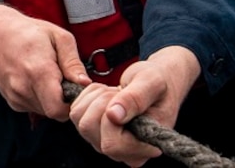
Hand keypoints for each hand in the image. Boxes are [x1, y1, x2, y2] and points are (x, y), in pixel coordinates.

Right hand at [0, 4, 90, 120]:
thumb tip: (85, 84)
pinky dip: (40, 100)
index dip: (72, 105)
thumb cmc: (29, 32)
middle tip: (63, 81)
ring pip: (44, 112)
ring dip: (51, 100)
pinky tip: (36, 81)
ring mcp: (15, 96)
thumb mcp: (59, 37)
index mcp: (39, 71)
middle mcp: (23, 87)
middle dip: (63, 102)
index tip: (75, 91)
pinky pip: (33, 108)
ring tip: (48, 77)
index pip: (58, 110)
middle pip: (53, 113)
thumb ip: (73, 63)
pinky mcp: (11, 100)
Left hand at [69, 46, 199, 166]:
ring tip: (116, 94)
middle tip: (119, 93)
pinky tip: (107, 94)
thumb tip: (114, 116)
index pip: (111, 145)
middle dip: (101, 102)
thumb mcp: (152, 83)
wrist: (156, 83)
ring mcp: (105, 144)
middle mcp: (122, 153)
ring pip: (80, 121)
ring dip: (95, 98)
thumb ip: (136, 99)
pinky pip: (75, 112)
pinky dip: (88, 96)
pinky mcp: (92, 132)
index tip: (124, 99)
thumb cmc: (159, 84)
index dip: (110, 118)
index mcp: (143, 148)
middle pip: (90, 130)